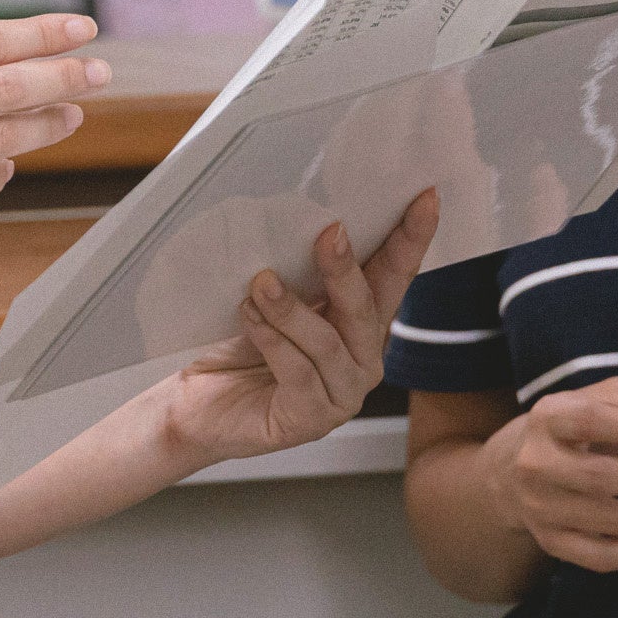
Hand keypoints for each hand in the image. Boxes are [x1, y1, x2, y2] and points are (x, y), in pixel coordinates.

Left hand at [161, 190, 440, 464]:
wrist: (192, 403)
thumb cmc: (235, 345)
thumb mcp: (272, 297)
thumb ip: (300, 269)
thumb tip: (314, 220)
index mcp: (360, 323)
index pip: (394, 276)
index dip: (411, 239)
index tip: (425, 197)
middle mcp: (361, 360)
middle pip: (366, 309)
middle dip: (347, 269)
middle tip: (329, 232)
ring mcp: (341, 395)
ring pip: (329, 343)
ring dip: (293, 309)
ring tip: (261, 283)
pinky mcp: (310, 420)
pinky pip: (299, 373)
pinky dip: (273, 341)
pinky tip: (248, 318)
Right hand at [481, 378, 617, 571]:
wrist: (516, 471)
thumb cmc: (578, 428)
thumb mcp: (604, 402)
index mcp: (548, 417)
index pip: (589, 421)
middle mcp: (535, 464)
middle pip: (599, 477)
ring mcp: (541, 508)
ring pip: (605, 520)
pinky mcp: (552, 542)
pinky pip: (600, 556)